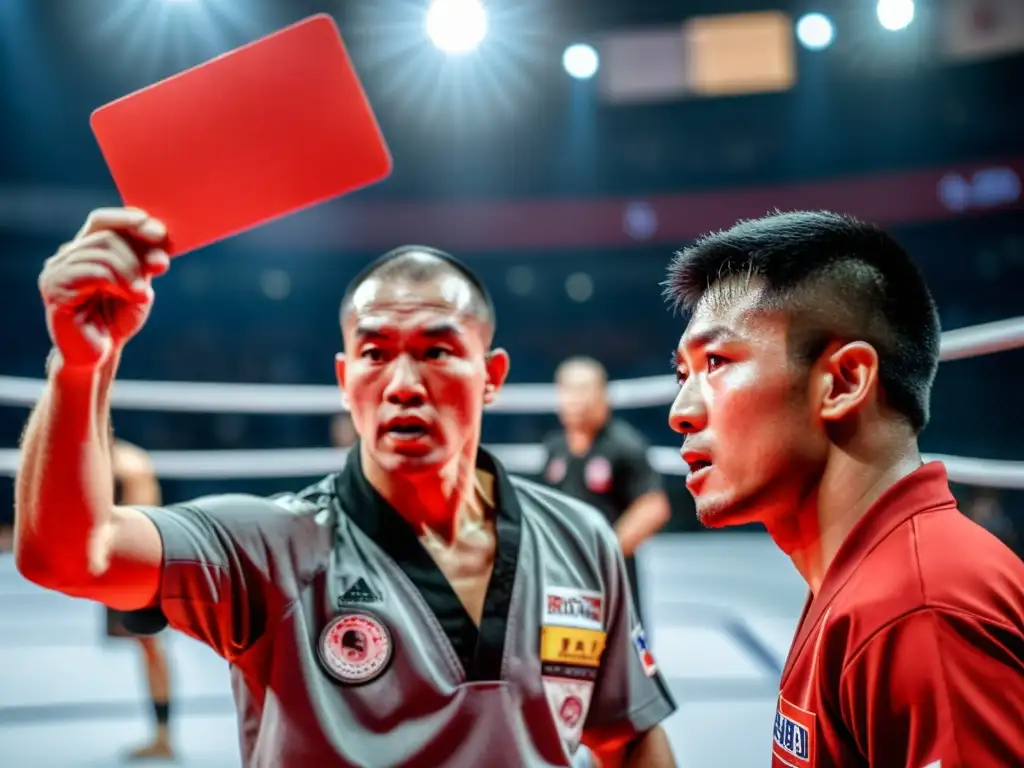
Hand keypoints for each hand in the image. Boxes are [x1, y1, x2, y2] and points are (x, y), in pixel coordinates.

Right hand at [39, 208, 169, 368]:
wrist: (99, 355)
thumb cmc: (116, 320)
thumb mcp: (138, 287)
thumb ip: (145, 265)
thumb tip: (160, 242)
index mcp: (84, 251)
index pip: (101, 221)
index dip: (128, 220)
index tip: (159, 231)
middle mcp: (66, 257)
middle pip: (106, 236)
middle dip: (137, 253)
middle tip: (160, 269)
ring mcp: (56, 272)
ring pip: (101, 253)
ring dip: (131, 271)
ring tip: (142, 292)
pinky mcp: (55, 290)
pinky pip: (92, 272)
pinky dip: (118, 281)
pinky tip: (131, 295)